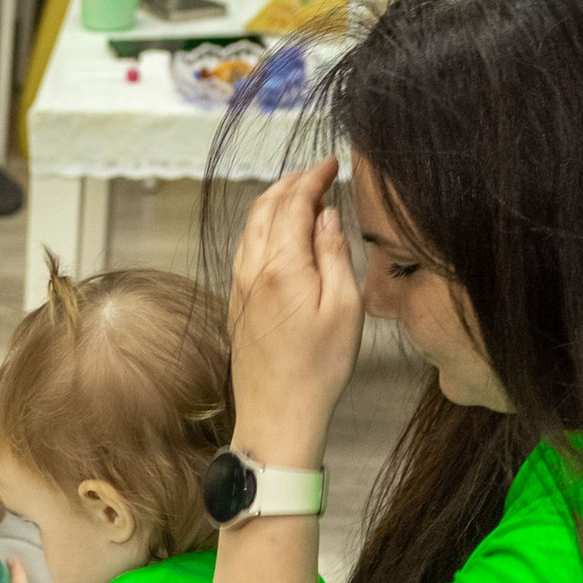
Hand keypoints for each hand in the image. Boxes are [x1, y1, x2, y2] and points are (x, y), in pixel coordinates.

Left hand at [226, 159, 363, 463]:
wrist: (277, 419)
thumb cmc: (318, 370)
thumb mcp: (345, 307)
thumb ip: (334, 254)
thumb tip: (326, 216)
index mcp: (282, 267)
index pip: (294, 203)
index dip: (313, 177)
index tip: (331, 163)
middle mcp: (253, 273)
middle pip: (265, 209)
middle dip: (290, 184)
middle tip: (316, 173)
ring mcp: (240, 291)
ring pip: (250, 230)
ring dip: (272, 205)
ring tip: (298, 196)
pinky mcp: (237, 309)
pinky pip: (245, 254)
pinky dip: (261, 231)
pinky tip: (277, 236)